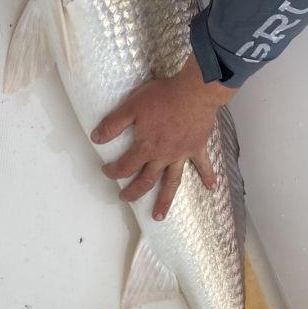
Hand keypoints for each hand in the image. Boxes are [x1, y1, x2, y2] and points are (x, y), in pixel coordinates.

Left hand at [92, 53, 236, 220]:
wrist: (194, 92)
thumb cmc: (163, 97)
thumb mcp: (131, 106)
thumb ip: (113, 124)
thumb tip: (96, 138)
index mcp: (146, 147)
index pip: (126, 166)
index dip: (114, 172)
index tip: (107, 172)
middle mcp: (163, 156)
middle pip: (146, 181)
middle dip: (134, 192)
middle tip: (126, 199)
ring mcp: (182, 154)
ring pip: (172, 182)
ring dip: (165, 200)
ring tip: (159, 216)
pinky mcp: (197, 148)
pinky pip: (203, 165)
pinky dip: (208, 176)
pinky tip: (211, 188)